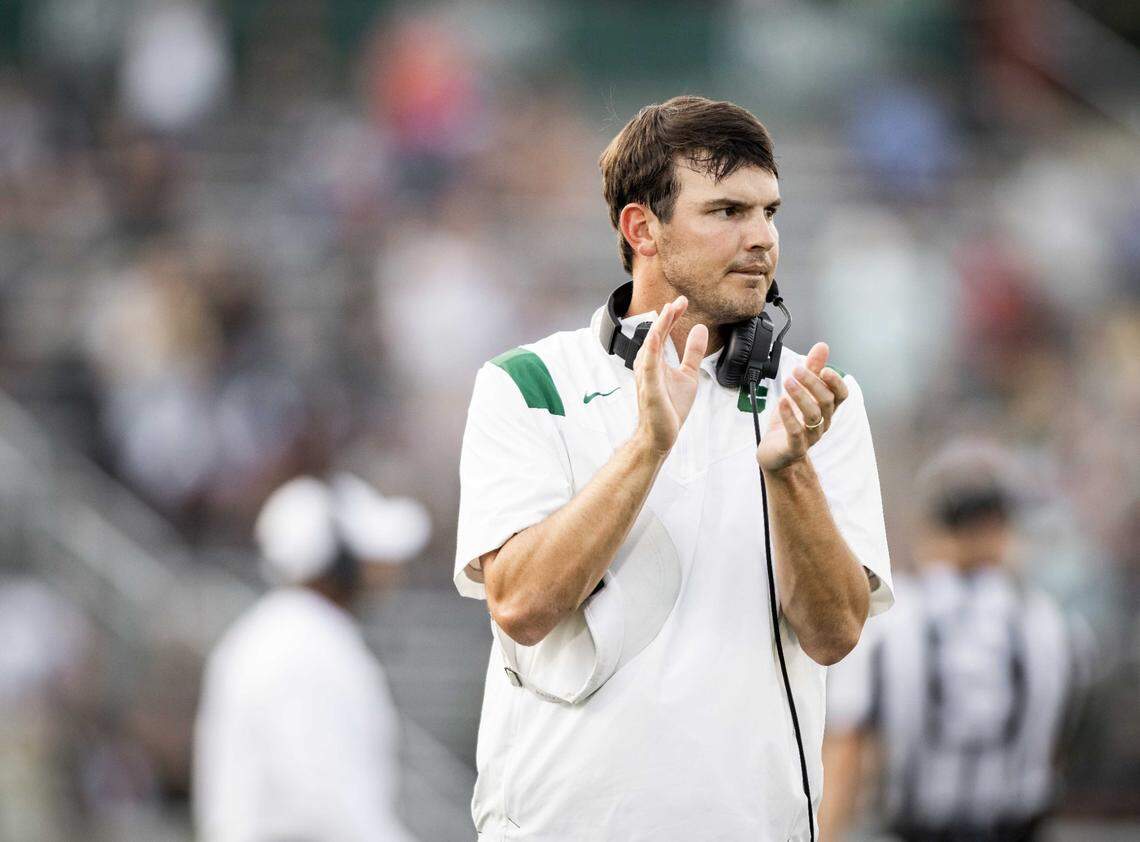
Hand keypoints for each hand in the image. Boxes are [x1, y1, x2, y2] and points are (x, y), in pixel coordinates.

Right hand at [633, 296, 707, 454]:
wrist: (661, 435)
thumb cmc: (669, 407)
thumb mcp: (688, 375)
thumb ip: (692, 352)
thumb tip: (700, 329)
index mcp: (657, 361)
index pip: (664, 333)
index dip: (673, 316)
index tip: (683, 302)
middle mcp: (648, 366)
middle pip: (656, 335)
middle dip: (667, 317)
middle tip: (679, 300)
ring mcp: (647, 377)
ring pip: (651, 347)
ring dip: (659, 328)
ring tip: (668, 311)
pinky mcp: (650, 389)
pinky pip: (650, 367)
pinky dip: (652, 350)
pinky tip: (656, 336)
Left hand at [756, 342, 848, 472]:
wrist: (775, 453)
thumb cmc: (789, 421)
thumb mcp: (799, 392)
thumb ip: (811, 370)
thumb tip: (822, 346)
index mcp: (826, 409)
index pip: (841, 395)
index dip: (836, 382)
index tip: (824, 369)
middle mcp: (822, 423)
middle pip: (826, 402)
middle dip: (812, 383)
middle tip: (795, 370)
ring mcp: (810, 437)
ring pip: (813, 416)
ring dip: (801, 396)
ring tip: (788, 382)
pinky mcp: (794, 448)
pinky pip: (796, 433)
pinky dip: (789, 417)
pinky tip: (782, 402)